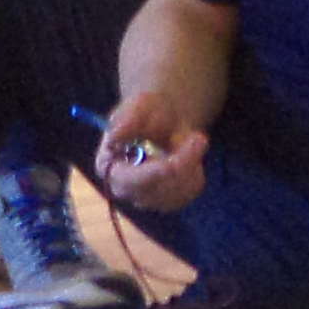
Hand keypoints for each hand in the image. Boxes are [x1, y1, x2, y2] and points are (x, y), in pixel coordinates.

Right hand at [95, 88, 209, 215]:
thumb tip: (115, 137)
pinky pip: (189, 192)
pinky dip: (196, 172)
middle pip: (155, 191)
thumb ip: (127, 119)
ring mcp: (146, 199)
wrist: (166, 121)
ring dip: (191, 165)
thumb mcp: (139, 106)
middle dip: (181, 165)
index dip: (152, 173)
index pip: (129, 181)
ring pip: (176, 193)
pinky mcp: (168, 202)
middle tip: (200, 138)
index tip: (174, 161)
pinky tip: (190, 154)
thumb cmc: (148, 112)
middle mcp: (124, 189)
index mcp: (108, 167)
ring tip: (192, 138)